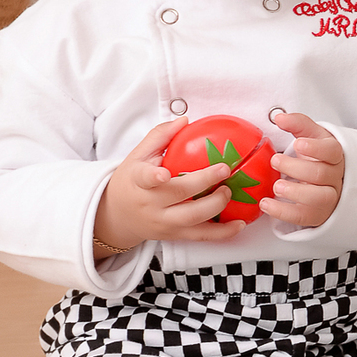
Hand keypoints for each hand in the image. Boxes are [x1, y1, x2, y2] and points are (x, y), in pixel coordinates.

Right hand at [93, 118, 244, 256]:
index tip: (164, 173)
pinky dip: (223, 233)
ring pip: (193, 219)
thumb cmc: (131, 181)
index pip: (146, 178)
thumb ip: (160, 136)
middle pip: (178, 195)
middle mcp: (151, 204)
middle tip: (224, 169)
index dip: (155, 176)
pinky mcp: (175, 235)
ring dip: (217, 205)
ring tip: (229, 191)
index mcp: (138, 181)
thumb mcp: (137, 155)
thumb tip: (184, 120)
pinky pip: (201, 236)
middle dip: (204, 183)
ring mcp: (163, 222)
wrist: (118, 216)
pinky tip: (238, 225)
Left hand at [259, 111, 343, 228]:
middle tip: (275, 161)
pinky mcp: (317, 215)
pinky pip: (303, 217)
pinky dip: (283, 212)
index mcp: (333, 155)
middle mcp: (335, 177)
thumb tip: (279, 117)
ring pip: (318, 197)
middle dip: (296, 168)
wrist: (324, 182)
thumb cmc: (315, 156)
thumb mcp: (310, 136)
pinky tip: (266, 203)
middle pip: (321, 173)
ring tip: (276, 186)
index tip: (298, 144)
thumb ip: (297, 123)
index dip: (316, 149)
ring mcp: (328, 198)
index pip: (332, 151)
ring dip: (294, 192)